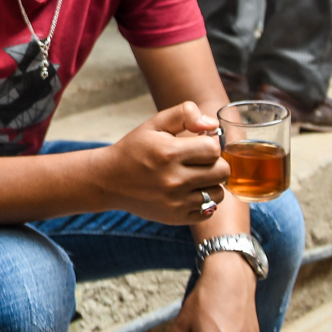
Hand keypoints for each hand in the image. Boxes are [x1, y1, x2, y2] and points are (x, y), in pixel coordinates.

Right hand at [93, 102, 229, 223]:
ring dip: (211, 183)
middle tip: (199, 160)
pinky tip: (189, 191)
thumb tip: (212, 124)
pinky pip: (209, 211)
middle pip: (222, 171)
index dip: (209, 144)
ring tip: (194, 176)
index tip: (198, 144)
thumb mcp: (154, 124)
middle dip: (215, 163)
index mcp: (169, 153)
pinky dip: (204, 201)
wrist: (110, 181)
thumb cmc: (135, 149)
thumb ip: (185, 114)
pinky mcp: (177, 217)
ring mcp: (176, 202)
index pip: (214, 148)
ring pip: (218, 193)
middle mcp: (174, 180)